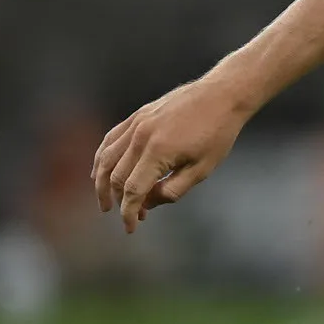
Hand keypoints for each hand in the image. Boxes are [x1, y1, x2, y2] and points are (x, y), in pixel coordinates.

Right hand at [92, 76, 254, 232]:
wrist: (221, 95)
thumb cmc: (217, 134)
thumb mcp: (202, 170)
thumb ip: (172, 191)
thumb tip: (148, 203)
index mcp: (158, 152)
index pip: (132, 190)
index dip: (128, 212)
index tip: (130, 228)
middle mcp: (141, 137)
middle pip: (115, 176)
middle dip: (118, 201)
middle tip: (130, 216)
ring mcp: (136, 123)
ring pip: (106, 158)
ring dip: (102, 182)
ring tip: (105, 200)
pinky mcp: (137, 116)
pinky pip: (111, 139)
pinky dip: (102, 157)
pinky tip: (102, 170)